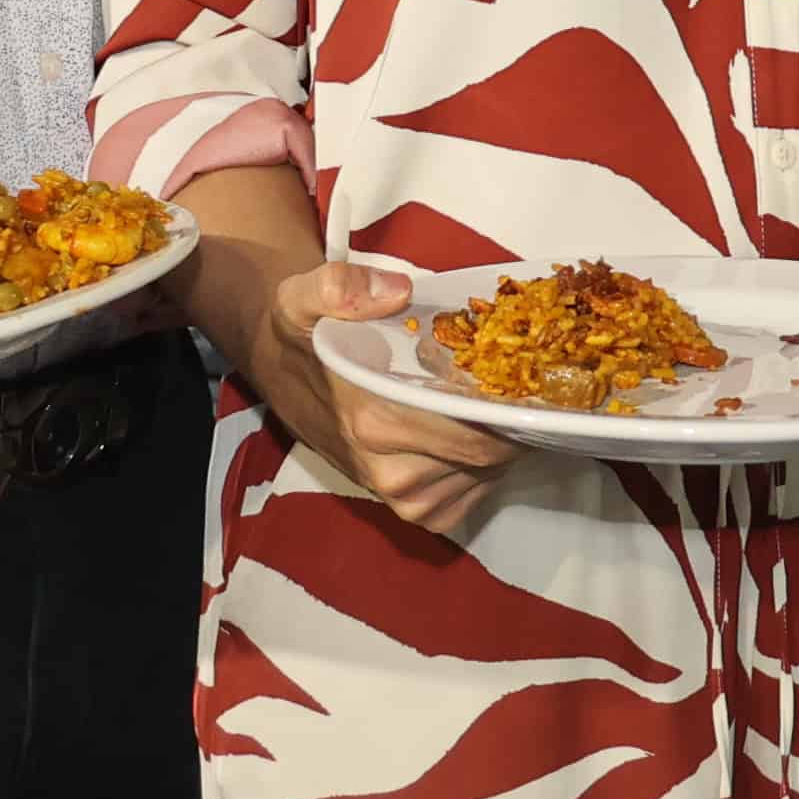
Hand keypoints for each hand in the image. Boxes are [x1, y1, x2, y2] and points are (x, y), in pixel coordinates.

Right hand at [246, 254, 511, 538]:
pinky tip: (470, 426)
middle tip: (509, 372)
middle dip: (510, 413)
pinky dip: (486, 463)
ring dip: (500, 435)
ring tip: (483, 394)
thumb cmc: (305, 336)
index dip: (509, 399)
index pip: (476, 427)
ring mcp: (405, 498)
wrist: (281, 372)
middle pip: (491, 452)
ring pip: (489, 472)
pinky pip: (476, 493)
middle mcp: (391, 470)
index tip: (518, 366)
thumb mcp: (303, 297)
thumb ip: (340, 288)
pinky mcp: (417, 510)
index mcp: (375, 422)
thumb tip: (398, 291)